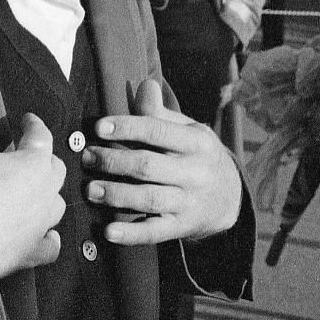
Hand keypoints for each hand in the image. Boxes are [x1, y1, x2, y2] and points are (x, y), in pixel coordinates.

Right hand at [0, 102, 64, 276]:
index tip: (28, 121)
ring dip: (46, 195)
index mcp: (32, 164)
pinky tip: (44, 235)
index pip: (41, 136)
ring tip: (32, 192)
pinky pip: (49, 244)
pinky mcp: (31, 250)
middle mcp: (44, 193)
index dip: (33, 125)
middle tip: (26, 155)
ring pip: (56, 204)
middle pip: (55, 168)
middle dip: (43, 158)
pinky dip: (48, 238)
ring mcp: (41, 223)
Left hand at [81, 78, 242, 245]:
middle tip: (88, 158)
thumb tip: (144, 85)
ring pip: (148, 198)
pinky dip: (131, 234)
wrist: (231, 197)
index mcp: (197, 143)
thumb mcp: (189, 130)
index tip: (98, 127)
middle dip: (113, 161)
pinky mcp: (182, 227)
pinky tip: (109, 231)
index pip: (158, 131)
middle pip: (148, 165)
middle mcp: (196, 173)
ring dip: (116, 194)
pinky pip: (155, 232)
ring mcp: (189, 202)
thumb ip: (161, 113)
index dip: (127, 127)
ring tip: (91, 189)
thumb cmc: (198, 156)